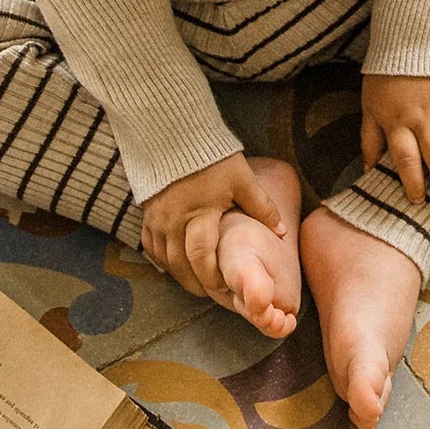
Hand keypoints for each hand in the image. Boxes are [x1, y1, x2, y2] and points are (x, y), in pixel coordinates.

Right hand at [141, 152, 285, 297]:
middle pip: (181, 265)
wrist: (176, 136)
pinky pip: (151, 248)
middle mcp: (174, 221)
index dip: (212, 277)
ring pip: (165, 260)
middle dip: (197, 283)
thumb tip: (282, 232)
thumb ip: (261, 207)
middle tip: (213, 292)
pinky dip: (164, 261)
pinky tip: (177, 265)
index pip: (201, 256)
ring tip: (199, 283)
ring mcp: (157, 220)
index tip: (226, 287)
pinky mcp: (147, 216)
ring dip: (181, 275)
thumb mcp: (242, 179)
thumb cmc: (213, 158)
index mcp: (199, 213)